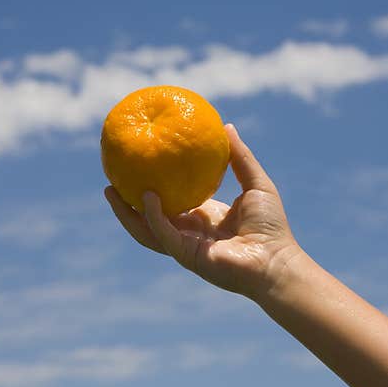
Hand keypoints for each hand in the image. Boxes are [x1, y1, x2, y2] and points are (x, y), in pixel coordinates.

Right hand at [104, 124, 303, 298]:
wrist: (276, 261)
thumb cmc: (271, 226)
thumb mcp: (255, 183)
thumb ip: (240, 157)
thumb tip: (226, 125)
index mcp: (202, 219)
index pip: (170, 202)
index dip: (153, 186)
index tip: (138, 165)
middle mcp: (189, 233)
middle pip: (148, 217)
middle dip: (127, 201)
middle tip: (111, 178)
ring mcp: (184, 246)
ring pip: (146, 229)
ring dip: (126, 213)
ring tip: (110, 191)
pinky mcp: (186, 256)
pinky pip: (163, 233)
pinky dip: (153, 216)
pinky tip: (147, 196)